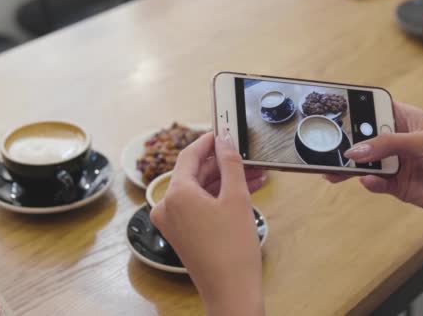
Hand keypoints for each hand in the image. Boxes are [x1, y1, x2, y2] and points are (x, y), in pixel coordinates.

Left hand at [151, 132, 264, 315]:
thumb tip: (225, 140)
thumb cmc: (233, 248)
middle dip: (223, 165)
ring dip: (225, 182)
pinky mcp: (181, 233)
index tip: (223, 132)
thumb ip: (230, 163)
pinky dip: (219, 198)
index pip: (189, 155)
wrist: (231, 290)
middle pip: (195, 173)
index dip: (208, 141)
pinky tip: (244, 191)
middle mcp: (167, 206)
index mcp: (175, 194)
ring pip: (200, 190)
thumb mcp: (236, 197)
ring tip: (254, 175)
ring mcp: (172, 221)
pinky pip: (199, 206)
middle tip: (247, 157)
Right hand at [326, 102, 422, 221]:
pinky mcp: (395, 184)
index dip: (356, 110)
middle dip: (347, 143)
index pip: (374, 109)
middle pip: (364, 138)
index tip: (335, 112)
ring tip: (333, 170)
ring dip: (349, 167)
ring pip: (364, 163)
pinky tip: (369, 181)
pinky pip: (375, 182)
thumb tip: (356, 151)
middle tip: (328, 146)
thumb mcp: (422, 141)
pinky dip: (369, 182)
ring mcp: (394, 162)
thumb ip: (387, 144)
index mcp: (404, 119)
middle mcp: (396, 140)